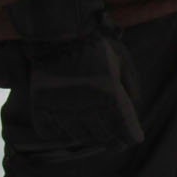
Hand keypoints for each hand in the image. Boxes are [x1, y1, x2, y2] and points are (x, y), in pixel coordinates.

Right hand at [0, 0, 141, 158]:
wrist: (59, 33)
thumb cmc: (95, 45)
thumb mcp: (123, 61)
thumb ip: (131, 86)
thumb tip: (134, 108)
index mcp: (108, 93)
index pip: (122, 126)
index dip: (129, 136)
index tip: (133, 140)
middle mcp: (85, 104)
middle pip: (102, 135)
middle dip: (112, 141)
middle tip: (116, 144)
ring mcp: (61, 107)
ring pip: (78, 137)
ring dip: (89, 139)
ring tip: (95, 137)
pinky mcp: (41, 107)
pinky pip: (51, 133)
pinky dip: (61, 135)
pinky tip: (69, 132)